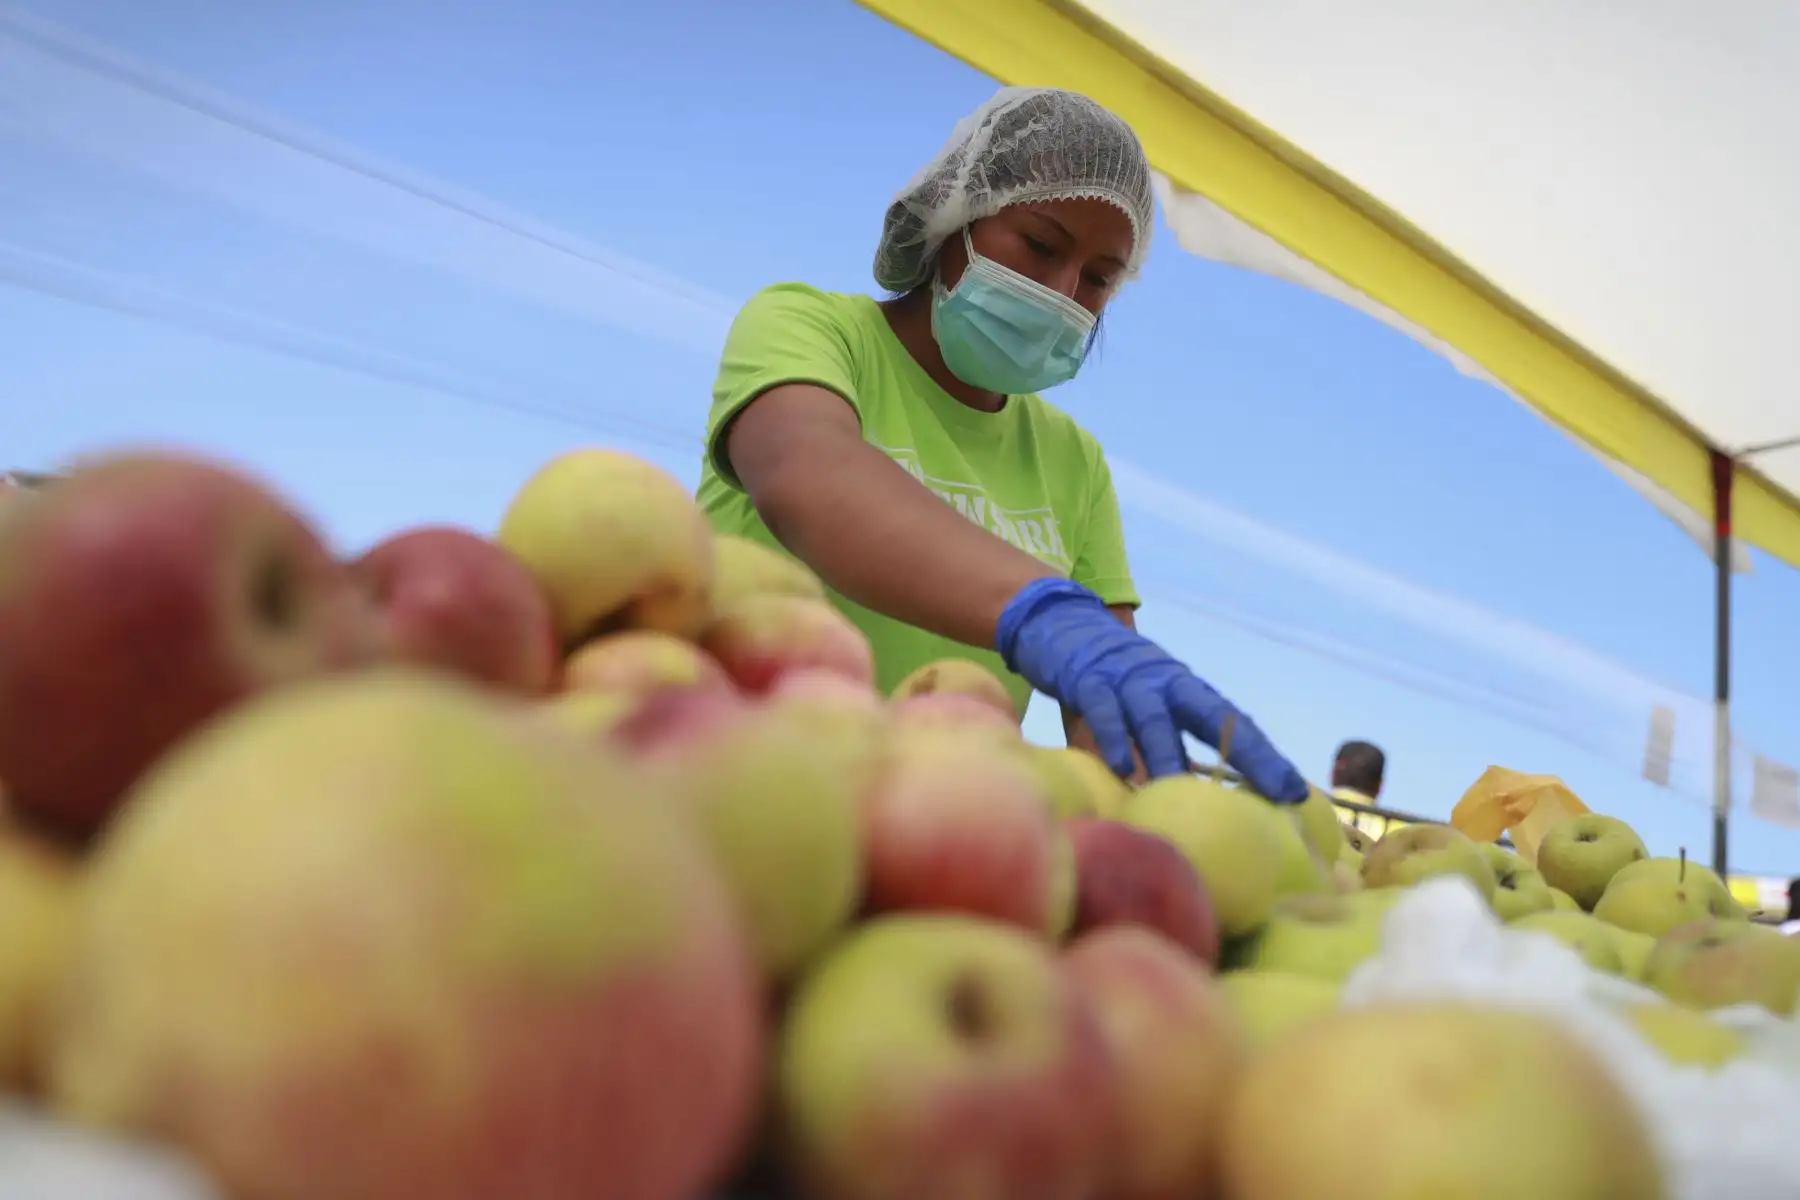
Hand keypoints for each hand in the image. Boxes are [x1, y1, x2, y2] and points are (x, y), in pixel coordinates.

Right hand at [996, 578, 1307, 800]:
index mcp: (1187, 691)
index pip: (1235, 724)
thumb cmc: (1114, 683)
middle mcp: (1166, 683)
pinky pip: (1103, 711)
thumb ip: (1168, 744)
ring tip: (1185, 792)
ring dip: (1171, 755)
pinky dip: (1113, 738)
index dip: (1266, 757)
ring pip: (1155, 718)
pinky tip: (1123, 768)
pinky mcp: (1088, 680)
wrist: (1064, 626)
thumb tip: (1191, 806)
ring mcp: (1128, 679)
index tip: (1296, 793)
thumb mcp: (1149, 705)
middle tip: (1274, 792)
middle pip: (1215, 717)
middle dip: (1250, 753)